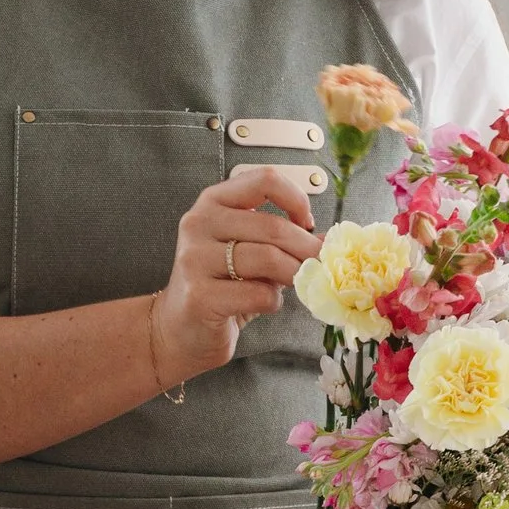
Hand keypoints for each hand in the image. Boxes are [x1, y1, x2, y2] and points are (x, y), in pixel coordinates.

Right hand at [154, 167, 325, 384]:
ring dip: (293, 274)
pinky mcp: (200, 295)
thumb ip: (281, 239)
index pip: (264, 180)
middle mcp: (199, 223)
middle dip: (305, 248)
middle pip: (272, 226)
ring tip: (295, 283)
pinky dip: (272, 301)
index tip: (307, 222)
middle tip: (319, 263)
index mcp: (213, 202)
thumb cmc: (219, 286)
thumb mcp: (249, 251)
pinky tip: (265, 303)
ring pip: (267, 259)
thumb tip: (328, 239)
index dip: (296, 200)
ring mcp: (195, 259)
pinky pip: (257, 294)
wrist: (180, 329)